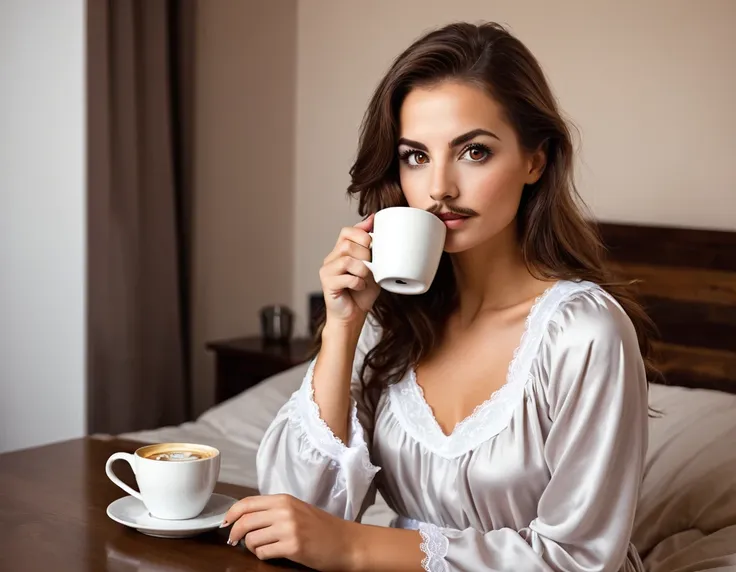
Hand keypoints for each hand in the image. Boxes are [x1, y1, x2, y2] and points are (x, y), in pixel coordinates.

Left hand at [223, 494, 357, 570]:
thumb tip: (244, 518)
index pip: (247, 503)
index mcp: (284, 499)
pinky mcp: (293, 546)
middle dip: (234, 534)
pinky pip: (264, 552)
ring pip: (251, 539)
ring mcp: (289, 528)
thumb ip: (274, 511)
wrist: (345, 542)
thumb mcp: (297, 510)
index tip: (225, 523)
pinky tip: (273, 554)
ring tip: (263, 548)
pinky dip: (263, 555)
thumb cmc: (322, 528)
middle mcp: (285, 511)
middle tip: (234, 542)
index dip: (231, 514)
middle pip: (245, 520)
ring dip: (252, 547)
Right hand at [320, 215, 379, 326]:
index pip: (347, 231)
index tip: (373, 244)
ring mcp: (327, 270)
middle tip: (371, 268)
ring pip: (347, 259)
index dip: (362, 234)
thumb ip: (373, 246)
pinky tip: (359, 287)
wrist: (353, 316)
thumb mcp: (374, 266)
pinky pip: (346, 276)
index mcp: (341, 251)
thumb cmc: (363, 292)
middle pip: (347, 244)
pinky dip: (358, 282)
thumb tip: (374, 218)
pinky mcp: (327, 283)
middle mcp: (331, 258)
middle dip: (365, 255)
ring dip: (363, 270)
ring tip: (365, 279)